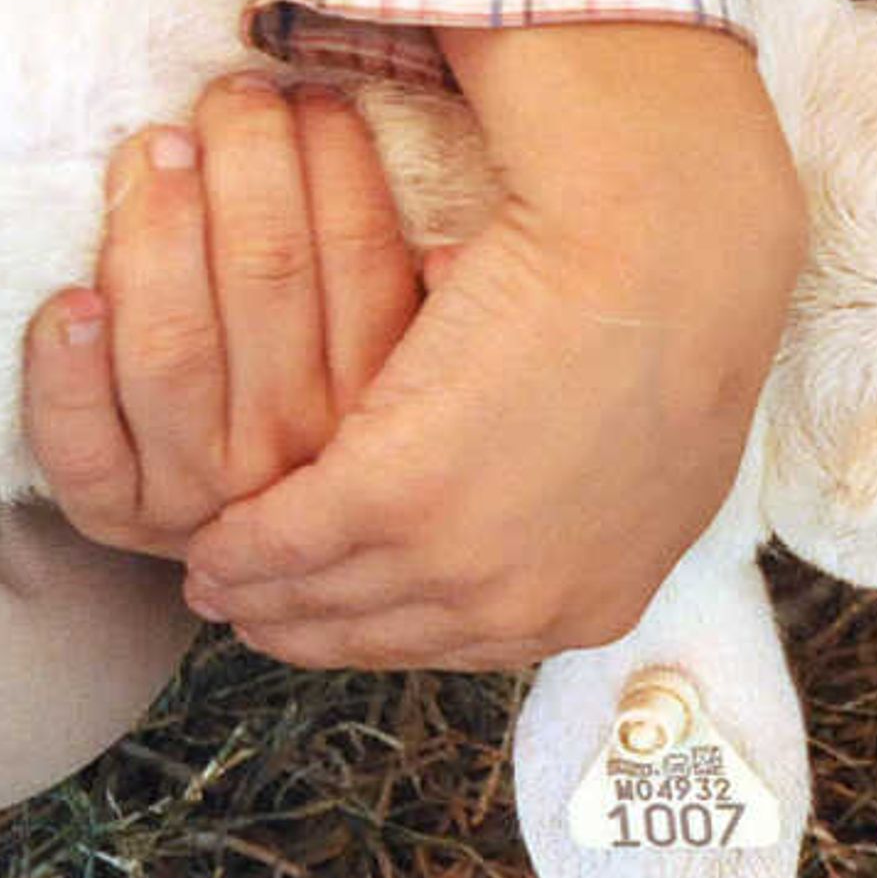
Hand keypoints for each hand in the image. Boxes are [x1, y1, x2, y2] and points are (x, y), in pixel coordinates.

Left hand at [28, 73, 427, 558]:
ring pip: (174, 345)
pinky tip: (68, 301)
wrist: (290, 576)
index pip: (360, 259)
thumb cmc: (357, 439)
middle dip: (245, 163)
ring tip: (157, 151)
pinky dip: (63, 373)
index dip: (334, 162)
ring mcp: (203, 485)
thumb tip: (456, 254)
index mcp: (381, 404)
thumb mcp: (434, 379)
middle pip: (264, 278)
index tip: (312, 98)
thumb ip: (440, 317)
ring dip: (156, 232)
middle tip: (230, 100)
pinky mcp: (118, 512)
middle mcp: (295, 447)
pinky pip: (81, 446)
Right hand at [158, 25, 798, 670]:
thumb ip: (571, 481)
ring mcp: (468, 560)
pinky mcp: (399, 496)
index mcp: (601, 591)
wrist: (672, 237)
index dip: (391, 624)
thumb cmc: (673, 302)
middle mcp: (537, 603)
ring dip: (263, 592)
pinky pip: (287, 541)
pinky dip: (237, 545)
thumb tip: (512, 461)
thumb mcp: (641, 438)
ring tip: (214, 576)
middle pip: (392, 633)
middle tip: (248, 606)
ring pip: (332, 598)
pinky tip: (203, 543)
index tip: (339, 612)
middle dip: (315, 622)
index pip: (467, 640)